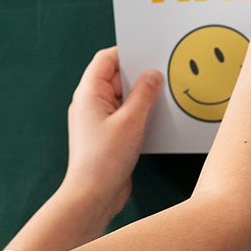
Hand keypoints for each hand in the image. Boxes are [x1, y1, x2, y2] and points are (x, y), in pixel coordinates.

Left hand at [63, 47, 160, 221]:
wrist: (93, 196)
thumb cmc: (104, 160)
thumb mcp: (131, 121)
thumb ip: (144, 94)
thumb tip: (152, 76)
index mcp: (89, 93)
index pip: (106, 59)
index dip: (127, 54)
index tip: (149, 54)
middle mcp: (90, 104)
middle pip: (116, 78)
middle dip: (138, 78)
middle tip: (162, 77)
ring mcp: (97, 120)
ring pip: (122, 99)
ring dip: (141, 99)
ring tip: (161, 100)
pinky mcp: (106, 136)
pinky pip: (124, 116)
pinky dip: (138, 115)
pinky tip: (154, 120)